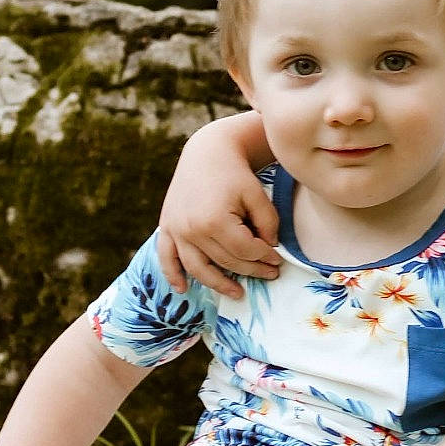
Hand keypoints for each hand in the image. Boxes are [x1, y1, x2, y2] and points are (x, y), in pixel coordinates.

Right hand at [156, 130, 281, 296]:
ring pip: (198, 268)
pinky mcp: (167, 227)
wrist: (206, 152)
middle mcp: (192, 229)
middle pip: (225, 261)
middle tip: (269, 274)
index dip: (265, 258)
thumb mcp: (258, 195)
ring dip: (218, 284)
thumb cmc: (235, 173)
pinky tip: (182, 289)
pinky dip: (172, 275)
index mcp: (214, 220)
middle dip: (251, 270)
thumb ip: (267, 223)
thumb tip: (270, 248)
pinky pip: (166, 257)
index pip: (244, 251)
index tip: (278, 261)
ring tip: (238, 293)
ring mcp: (176, 230)